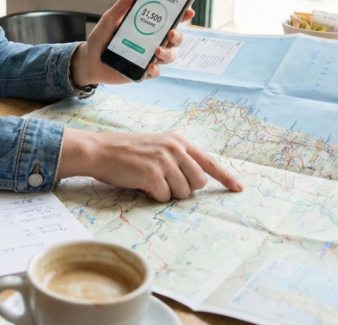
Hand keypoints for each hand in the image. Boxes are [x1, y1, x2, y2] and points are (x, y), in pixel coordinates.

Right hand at [58, 128, 243, 200]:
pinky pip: (163, 197)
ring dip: (167, 193)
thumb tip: (195, 180)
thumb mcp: (156, 146)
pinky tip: (140, 183)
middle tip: (164, 182)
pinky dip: (152, 196)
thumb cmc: (125, 152)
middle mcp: (175, 148)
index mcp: (178, 141)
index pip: (209, 161)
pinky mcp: (153, 174)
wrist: (99, 150)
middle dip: (184, 188)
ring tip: (149, 180)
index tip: (238, 188)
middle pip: (198, 182)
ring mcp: (164, 160)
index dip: (225, 177)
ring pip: (183, 192)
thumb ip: (177, 157)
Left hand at [70, 0, 193, 86]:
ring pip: (169, 56)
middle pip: (174, 39)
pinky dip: (155, 70)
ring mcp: (148, 58)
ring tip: (157, 51)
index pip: (169, 20)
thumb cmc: (101, 38)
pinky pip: (155, 73)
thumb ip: (123, 5)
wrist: (88, 60)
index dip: (181, 16)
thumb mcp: (110, 18)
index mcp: (147, 27)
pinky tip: (151, 67)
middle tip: (171, 32)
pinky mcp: (142, 72)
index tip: (188, 10)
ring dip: (168, 53)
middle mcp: (151, 42)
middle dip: (178, 36)